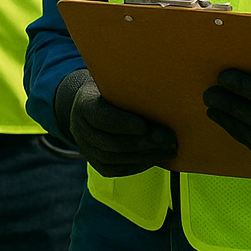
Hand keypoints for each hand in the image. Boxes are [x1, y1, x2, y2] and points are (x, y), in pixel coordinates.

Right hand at [55, 68, 176, 177]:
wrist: (92, 105)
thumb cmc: (112, 89)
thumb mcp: (114, 82)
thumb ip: (129, 86)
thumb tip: (162, 81)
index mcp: (84, 103)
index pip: (100, 116)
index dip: (122, 123)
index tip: (144, 125)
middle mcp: (80, 128)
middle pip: (110, 142)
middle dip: (142, 143)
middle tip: (169, 139)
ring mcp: (87, 148)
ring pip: (115, 158)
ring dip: (146, 156)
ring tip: (170, 149)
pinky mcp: (97, 164)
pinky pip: (118, 169)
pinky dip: (139, 164)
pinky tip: (157, 156)